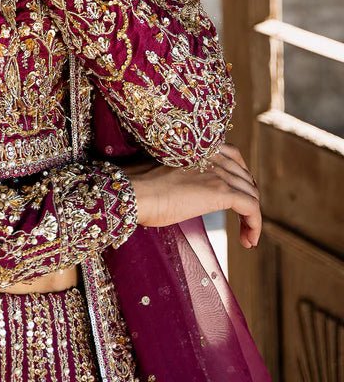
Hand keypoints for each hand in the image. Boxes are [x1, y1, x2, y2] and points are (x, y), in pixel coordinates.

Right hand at [129, 143, 261, 248]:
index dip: (240, 177)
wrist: (133, 190)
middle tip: (242, 221)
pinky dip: (255, 225)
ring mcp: (217, 173)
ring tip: (246, 236)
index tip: (236, 197)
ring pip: (251, 193)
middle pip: (245, 177)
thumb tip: (178, 191)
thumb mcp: (163, 172)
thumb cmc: (138, 184)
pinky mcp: (220, 192)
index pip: (233, 156)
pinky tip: (248, 241)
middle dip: (247, 199)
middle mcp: (211, 155)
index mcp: (198, 147)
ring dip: (252, 217)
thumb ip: (180, 174)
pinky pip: (251, 208)